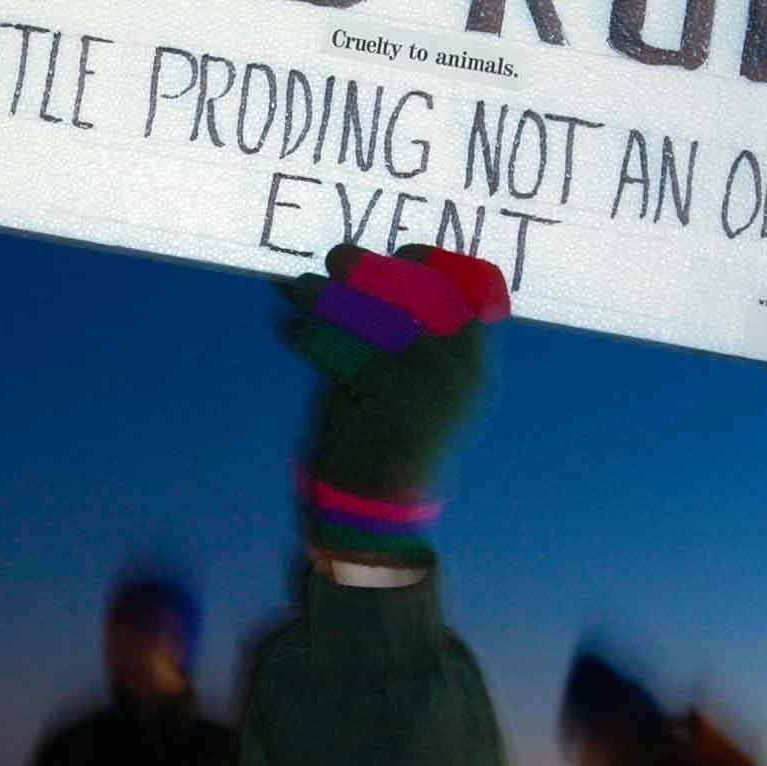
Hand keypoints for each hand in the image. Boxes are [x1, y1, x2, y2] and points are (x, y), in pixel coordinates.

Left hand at [281, 243, 508, 564]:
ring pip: (375, 317)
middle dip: (374, 268)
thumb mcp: (409, 382)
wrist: (379, 512)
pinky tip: (290, 330)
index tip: (399, 253)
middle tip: (335, 257)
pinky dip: (311, 337)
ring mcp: (432, 388)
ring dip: (329, 296)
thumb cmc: (387, 437)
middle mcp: (463, 373)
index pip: (472, 291)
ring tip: (295, 288)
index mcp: (476, 367)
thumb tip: (357, 267)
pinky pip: (344, 351)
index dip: (434, 264)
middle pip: (421, 293)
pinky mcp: (391, 403)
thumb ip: (396, 328)